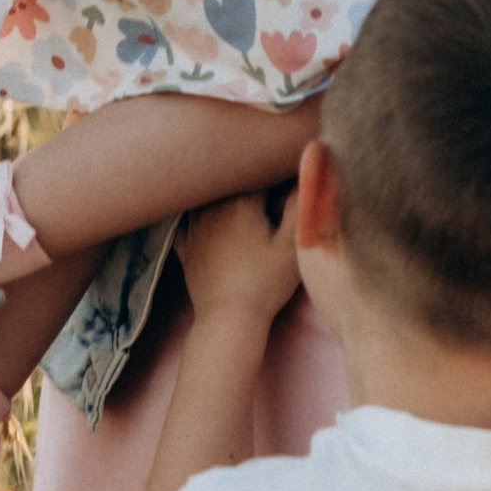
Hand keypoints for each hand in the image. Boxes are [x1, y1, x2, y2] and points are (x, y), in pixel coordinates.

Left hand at [175, 186, 303, 333]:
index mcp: (240, 200)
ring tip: (243, 210)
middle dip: (250, 183)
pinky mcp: (186, 246)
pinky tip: (207, 220)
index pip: (258, 172)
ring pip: (208, 196)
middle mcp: (213, 206)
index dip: (274, 175)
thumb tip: (304, 175)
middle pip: (232, 181)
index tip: (284, 185)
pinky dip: (198, 215)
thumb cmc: (265, 282)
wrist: (228, 319)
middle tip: (268, 198)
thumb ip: (298, 205)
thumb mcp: (292, 245)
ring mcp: (194, 226)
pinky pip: (188, 220)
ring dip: (224, 196)